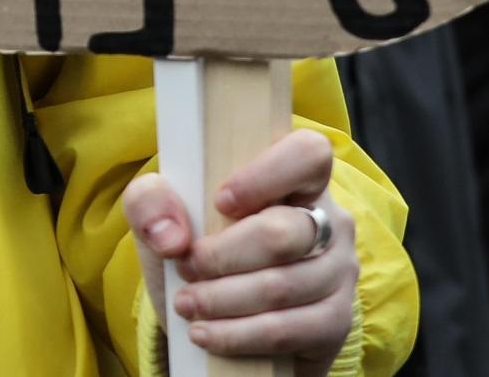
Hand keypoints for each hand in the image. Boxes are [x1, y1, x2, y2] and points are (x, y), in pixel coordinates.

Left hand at [124, 129, 355, 374]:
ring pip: (282, 286)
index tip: (219, 200)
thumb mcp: (162, 216)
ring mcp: (339, 272)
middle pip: (284, 232)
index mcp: (297, 177)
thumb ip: (150, 202)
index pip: (308, 153)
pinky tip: (206, 334)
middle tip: (184, 265)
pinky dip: (239, 335)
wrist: (216, 312)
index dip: (267, 174)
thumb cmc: (196, 245)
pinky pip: (290, 330)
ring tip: (186, 304)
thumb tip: (171, 236)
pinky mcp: (336, 322)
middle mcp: (330, 220)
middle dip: (221, 255)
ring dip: (222, 299)